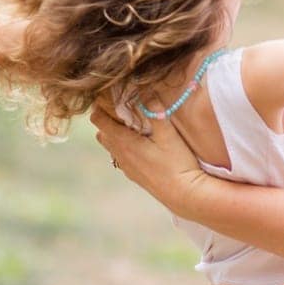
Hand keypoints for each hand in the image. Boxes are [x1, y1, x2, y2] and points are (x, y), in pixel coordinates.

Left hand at [89, 99, 210, 215]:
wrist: (184, 195)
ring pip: (111, 146)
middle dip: (107, 119)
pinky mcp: (134, 175)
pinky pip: (121, 157)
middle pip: (102, 133)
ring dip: (116, 134)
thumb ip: (155, 111)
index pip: (98, 120)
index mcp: (124, 142)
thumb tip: (145, 89)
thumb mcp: (168, 134)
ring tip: (134, 126)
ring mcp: (126, 167)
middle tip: (124, 109)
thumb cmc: (177, 163)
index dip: (101, 106)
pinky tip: (142, 145)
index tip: (111, 97)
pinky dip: (124, 147)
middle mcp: (120, 155)